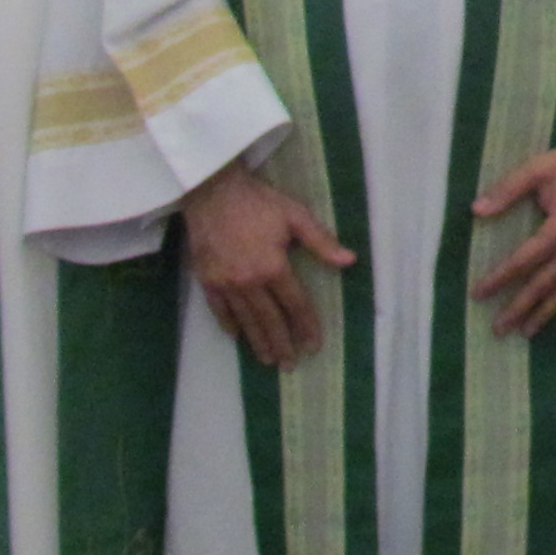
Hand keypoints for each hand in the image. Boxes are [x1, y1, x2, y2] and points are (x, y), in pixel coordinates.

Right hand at [186, 162, 355, 368]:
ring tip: (267, 359)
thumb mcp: (294, 215)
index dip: (306, 326)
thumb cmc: (257, 201)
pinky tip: (237, 337)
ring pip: (246, 320)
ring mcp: (225, 283)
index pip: (295, 304)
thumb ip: (320, 241)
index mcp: (274, 267)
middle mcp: (249, 281)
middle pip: (269, 320)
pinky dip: (229, 325)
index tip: (313, 346)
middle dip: (282, 344)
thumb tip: (349, 260)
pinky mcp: (206, 280)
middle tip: (289, 365)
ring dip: (257, 342)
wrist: (210, 190)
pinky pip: (219, 310)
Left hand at [473, 138, 555, 337]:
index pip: (523, 261)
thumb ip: (507, 190)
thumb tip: (476, 211)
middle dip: (521, 308)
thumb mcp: (538, 168)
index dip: (499, 278)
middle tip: (500, 328)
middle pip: (545, 284)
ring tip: (527, 332)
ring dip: (547, 312)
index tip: (479, 294)